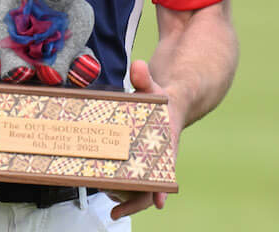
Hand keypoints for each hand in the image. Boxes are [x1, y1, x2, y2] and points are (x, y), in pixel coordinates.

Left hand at [106, 60, 179, 219]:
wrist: (174, 101)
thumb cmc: (162, 96)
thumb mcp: (153, 86)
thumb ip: (145, 78)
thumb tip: (138, 66)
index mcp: (165, 140)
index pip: (164, 166)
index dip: (161, 185)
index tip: (158, 202)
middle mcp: (158, 154)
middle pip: (152, 186)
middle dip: (136, 202)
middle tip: (116, 213)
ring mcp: (149, 158)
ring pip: (140, 186)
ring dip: (125, 196)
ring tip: (107, 206)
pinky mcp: (138, 158)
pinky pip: (131, 177)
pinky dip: (121, 186)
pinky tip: (104, 190)